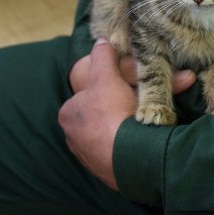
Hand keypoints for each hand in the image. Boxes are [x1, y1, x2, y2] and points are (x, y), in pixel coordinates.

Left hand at [59, 39, 195, 189]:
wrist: (132, 157)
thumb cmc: (113, 113)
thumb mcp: (107, 76)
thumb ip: (103, 56)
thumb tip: (101, 40)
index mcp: (68, 115)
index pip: (87, 95)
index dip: (107, 88)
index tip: (123, 88)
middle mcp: (74, 140)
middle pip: (99, 116)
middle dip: (117, 109)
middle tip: (136, 104)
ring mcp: (91, 160)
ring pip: (111, 135)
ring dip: (125, 128)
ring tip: (143, 120)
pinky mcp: (110, 174)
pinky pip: (122, 153)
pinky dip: (132, 145)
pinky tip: (144, 139)